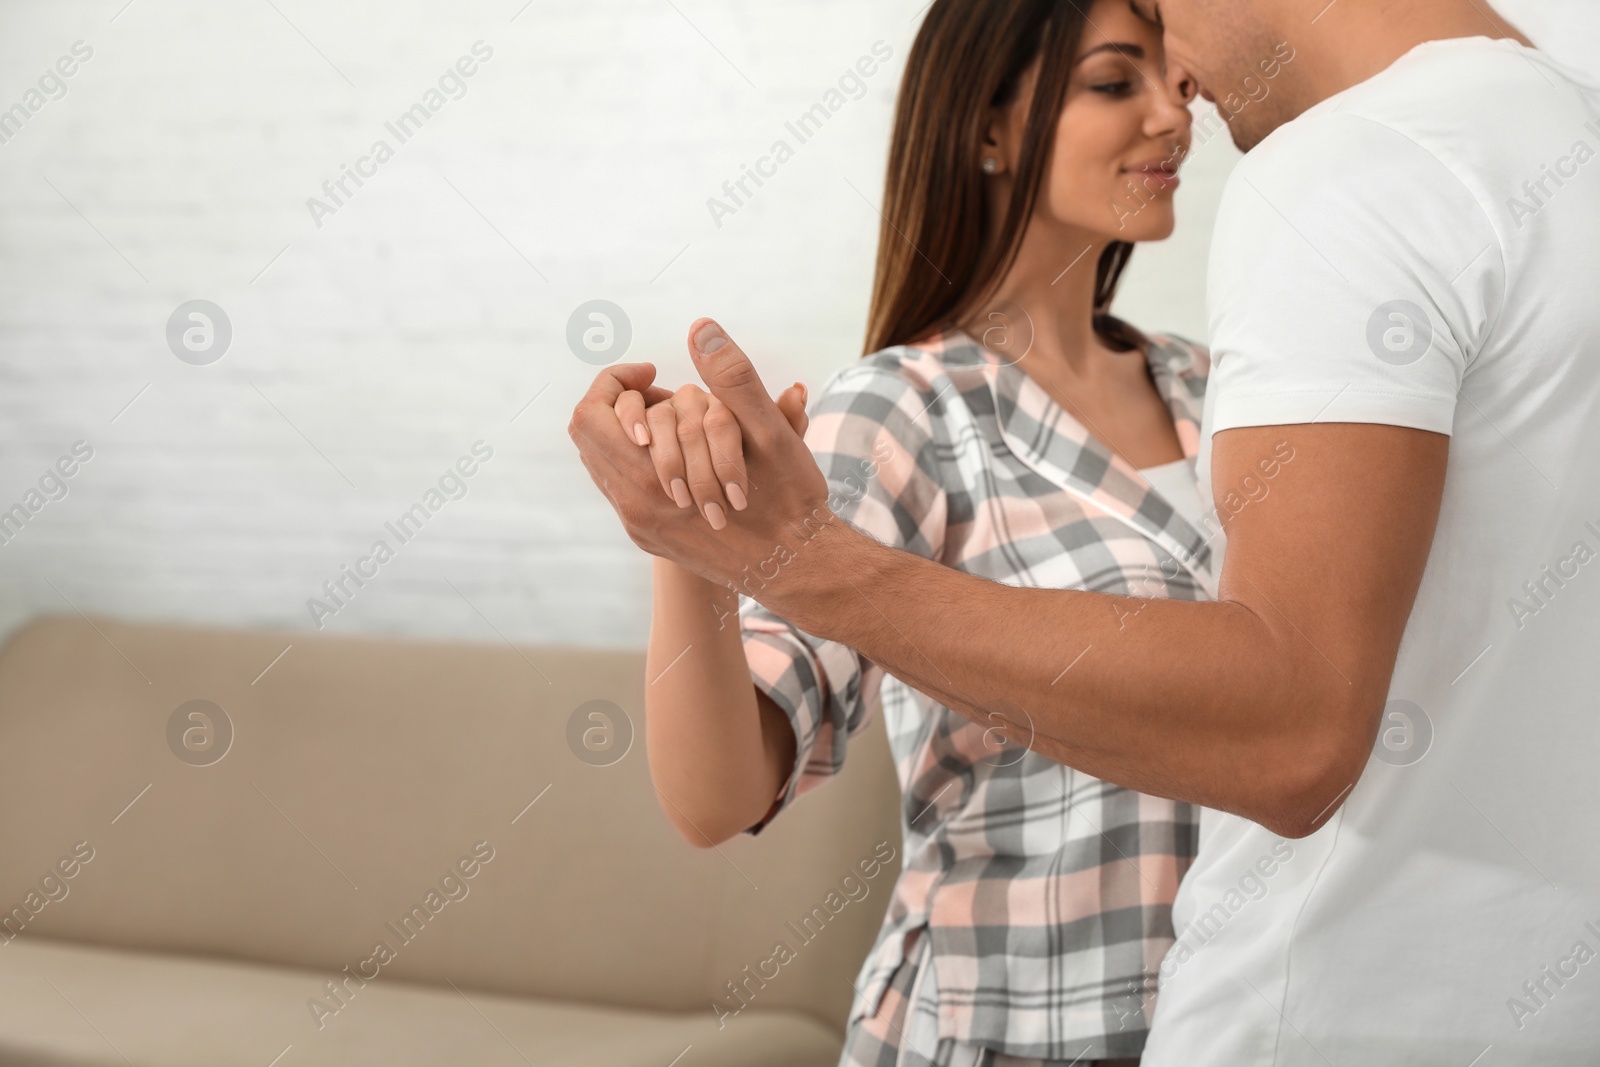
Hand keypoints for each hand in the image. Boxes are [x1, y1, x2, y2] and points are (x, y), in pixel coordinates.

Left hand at [569, 319, 847, 591]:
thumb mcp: (768, 433)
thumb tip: (701, 328)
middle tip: (663, 394)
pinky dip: (642, 458)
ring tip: (677, 423)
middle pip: (589, 434)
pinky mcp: (650, 538)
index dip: (618, 380)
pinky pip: (621, 485)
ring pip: (603, 460)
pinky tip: (682, 453)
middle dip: (621, 402)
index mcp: (651, 481)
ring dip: (632, 432)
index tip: (658, 372)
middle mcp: (634, 508)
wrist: (798, 568)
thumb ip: (731, 379)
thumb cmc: (791, 501)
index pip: (594, 414)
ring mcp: (640, 526)